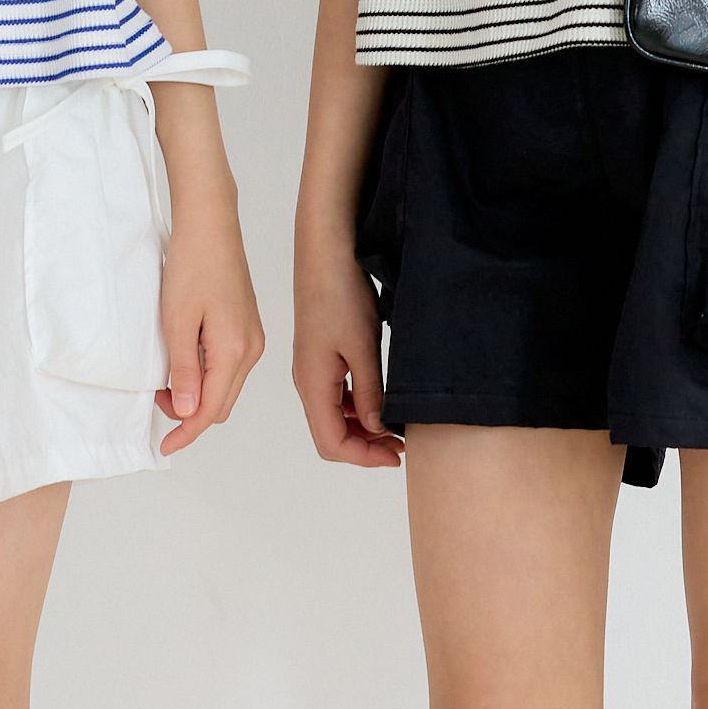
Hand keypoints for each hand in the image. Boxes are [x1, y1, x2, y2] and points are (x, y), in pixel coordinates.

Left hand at [154, 201, 266, 454]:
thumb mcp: (177, 322)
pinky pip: (229, 365)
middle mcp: (251, 348)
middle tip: (157, 403)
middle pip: (223, 403)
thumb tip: (189, 412)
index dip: (187, 432)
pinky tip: (185, 362)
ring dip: (199, 395)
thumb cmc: (192, 265)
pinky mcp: (247, 326)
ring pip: (226, 385)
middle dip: (191, 414)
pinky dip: (207, 375)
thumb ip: (185, 371)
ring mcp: (253, 337)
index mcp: (235, 350)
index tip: (164, 445)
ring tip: (166, 382)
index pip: (211, 409)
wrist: (210, 224)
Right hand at [291, 237, 403, 467]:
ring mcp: (311, 366)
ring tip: (395, 425)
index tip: (397, 454)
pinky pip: (334, 393)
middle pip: (330, 434)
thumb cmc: (341, 293)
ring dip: (361, 427)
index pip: (331, 444)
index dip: (364, 457)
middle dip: (365, 446)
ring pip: (332, 414)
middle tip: (401, 445)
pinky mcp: (319, 353)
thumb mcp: (363, 348)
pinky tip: (378, 398)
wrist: (325, 251)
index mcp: (312, 383)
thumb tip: (376, 430)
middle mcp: (307, 380)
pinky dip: (355, 406)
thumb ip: (369, 394)